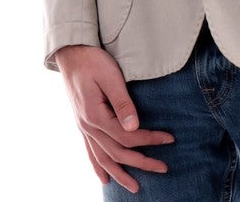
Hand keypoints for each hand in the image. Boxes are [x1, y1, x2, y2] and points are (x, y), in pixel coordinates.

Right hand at [55, 44, 174, 193]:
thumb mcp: (110, 76)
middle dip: (141, 162)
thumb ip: (122, 102)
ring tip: (136, 187)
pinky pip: (90, 152)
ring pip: (103, 158)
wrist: (71, 53)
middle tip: (163, 169)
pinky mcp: (82, 124)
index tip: (168, 140)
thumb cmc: (92, 60)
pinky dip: (98, 167)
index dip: (149, 140)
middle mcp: (87, 126)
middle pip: (117, 152)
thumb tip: (134, 127)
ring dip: (120, 173)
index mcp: (95, 116)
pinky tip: (105, 179)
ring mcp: (83, 127)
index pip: (127, 136)